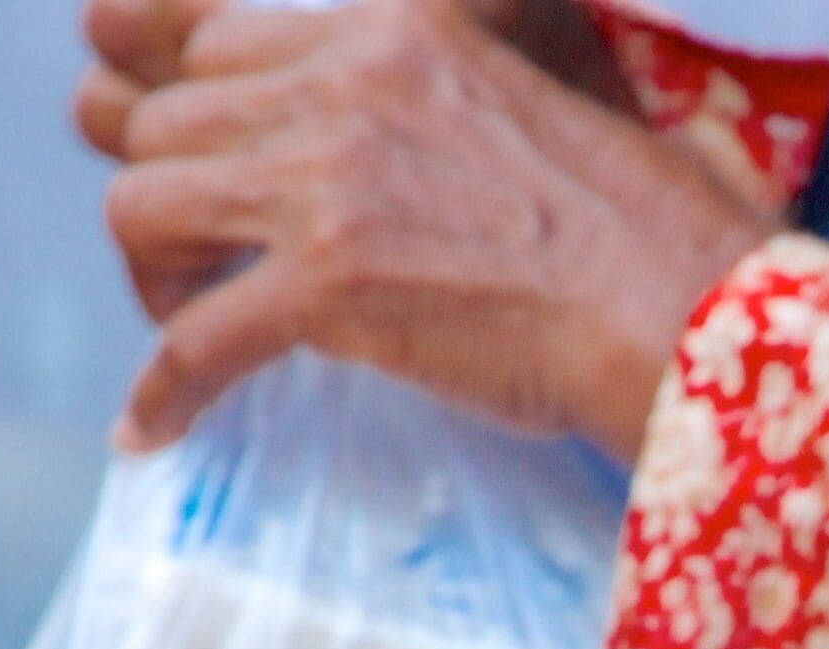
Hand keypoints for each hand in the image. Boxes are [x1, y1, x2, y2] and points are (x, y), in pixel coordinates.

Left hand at [98, 0, 764, 455]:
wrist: (684, 311)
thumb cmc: (642, 231)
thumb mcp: (528, 95)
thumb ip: (436, 93)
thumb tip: (384, 155)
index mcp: (396, 31)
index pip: (215, 41)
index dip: (184, 106)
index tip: (189, 155)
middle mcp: (347, 86)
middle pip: (165, 122)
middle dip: (169, 197)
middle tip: (204, 262)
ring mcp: (329, 184)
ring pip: (144, 208)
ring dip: (156, 278)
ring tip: (197, 325)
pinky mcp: (326, 287)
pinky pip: (190, 339)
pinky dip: (162, 391)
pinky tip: (153, 428)